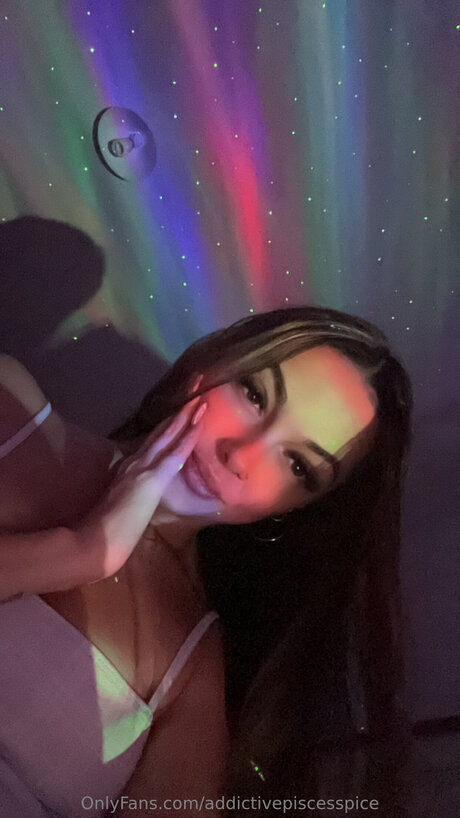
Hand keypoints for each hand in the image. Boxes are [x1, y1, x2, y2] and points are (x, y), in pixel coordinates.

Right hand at [76, 392, 207, 576]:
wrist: (98, 540)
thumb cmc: (109, 531)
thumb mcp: (123, 509)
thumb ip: (132, 499)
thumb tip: (142, 498)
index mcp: (128, 470)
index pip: (153, 442)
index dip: (168, 425)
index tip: (181, 410)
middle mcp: (135, 462)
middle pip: (161, 431)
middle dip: (179, 411)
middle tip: (194, 389)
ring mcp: (142, 467)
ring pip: (169, 434)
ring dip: (186, 415)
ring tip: (201, 397)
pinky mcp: (152, 477)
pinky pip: (175, 452)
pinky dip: (188, 436)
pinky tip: (199, 422)